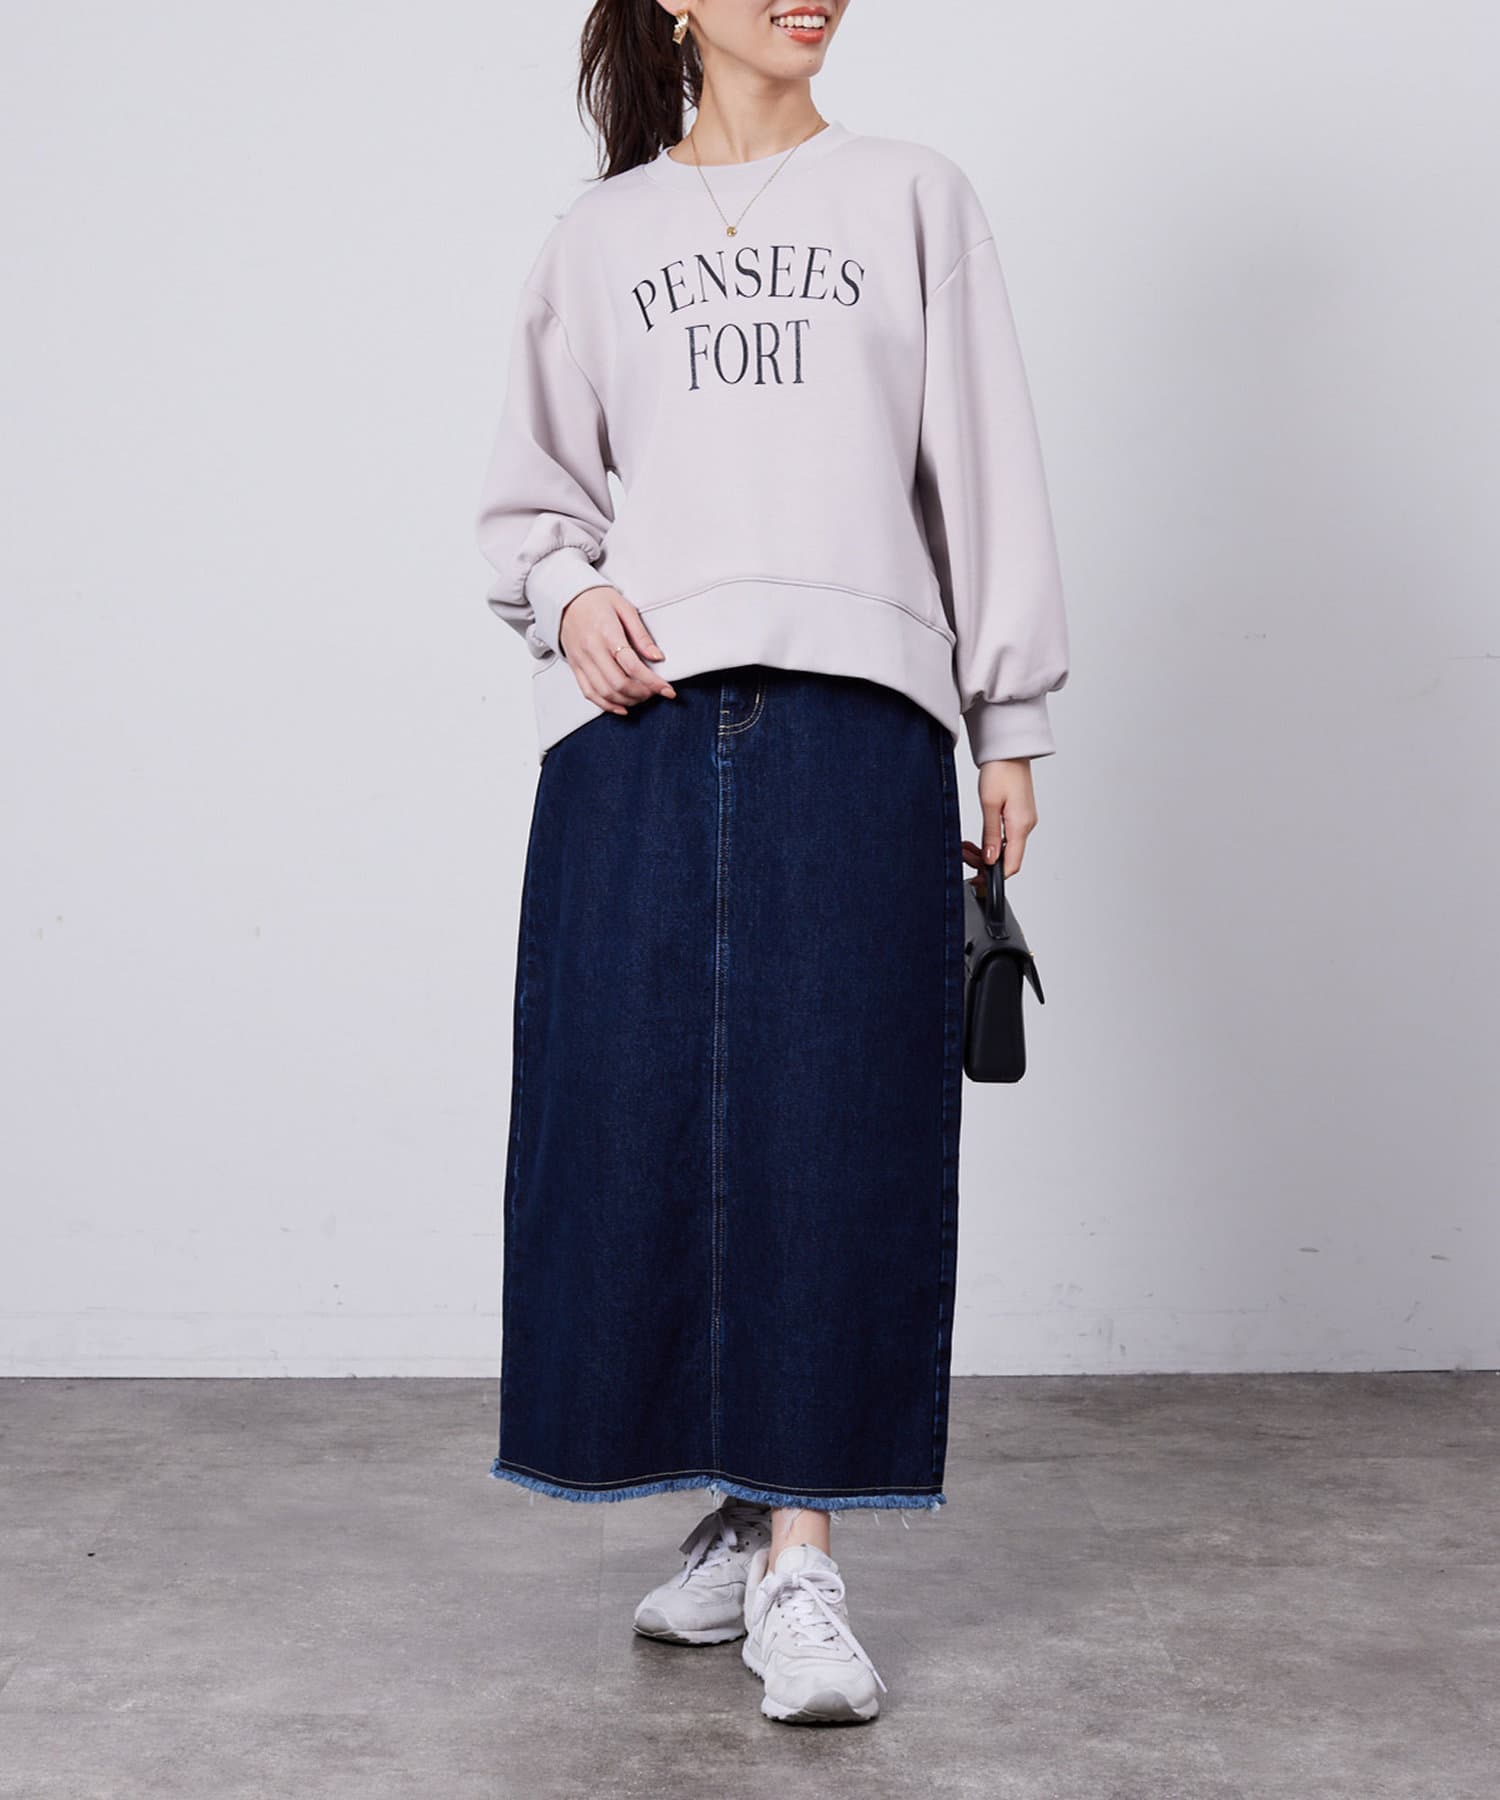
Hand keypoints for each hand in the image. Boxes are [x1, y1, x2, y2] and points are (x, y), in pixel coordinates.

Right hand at [557, 586, 676, 715]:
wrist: (565, 598)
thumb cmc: (596, 600)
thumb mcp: (624, 608)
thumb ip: (641, 635)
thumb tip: (657, 657)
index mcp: (606, 632)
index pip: (632, 665)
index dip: (652, 682)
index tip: (667, 690)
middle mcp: (591, 649)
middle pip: (619, 683)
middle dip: (642, 693)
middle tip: (655, 692)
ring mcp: (581, 660)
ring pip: (605, 692)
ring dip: (627, 701)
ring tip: (642, 696)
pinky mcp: (575, 667)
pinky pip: (589, 693)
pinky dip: (607, 705)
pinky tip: (622, 707)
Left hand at [960, 758, 1036, 886]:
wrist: (1009, 750)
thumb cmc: (1000, 770)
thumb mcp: (989, 804)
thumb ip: (990, 835)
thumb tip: (990, 860)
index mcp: (1021, 825)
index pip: (1012, 864)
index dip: (995, 876)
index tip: (978, 880)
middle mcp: (1026, 825)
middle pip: (1008, 858)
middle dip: (985, 862)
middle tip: (964, 855)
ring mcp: (1024, 820)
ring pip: (1006, 848)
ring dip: (986, 851)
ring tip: (966, 846)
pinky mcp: (1020, 815)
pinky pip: (1007, 837)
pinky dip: (992, 841)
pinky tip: (977, 838)